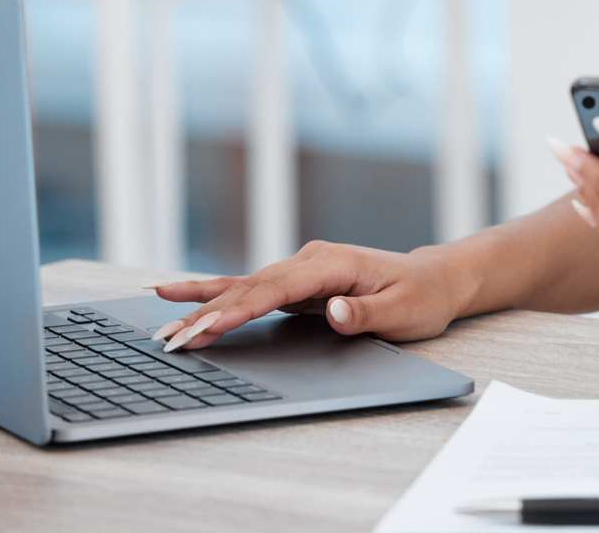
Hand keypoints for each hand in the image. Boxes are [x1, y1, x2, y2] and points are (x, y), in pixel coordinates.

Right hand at [148, 240, 471, 349]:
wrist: (435, 279)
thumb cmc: (421, 297)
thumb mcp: (402, 310)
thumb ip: (364, 312)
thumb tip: (332, 311)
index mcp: (332, 264)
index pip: (277, 288)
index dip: (240, 308)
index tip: (208, 325)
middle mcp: (311, 261)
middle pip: (251, 288)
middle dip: (208, 312)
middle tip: (170, 337)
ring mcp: (302, 269)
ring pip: (245, 288)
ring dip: (205, 306)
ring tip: (163, 319)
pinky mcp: (298, 283)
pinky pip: (253, 291)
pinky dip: (220, 297)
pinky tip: (188, 299)